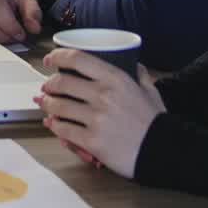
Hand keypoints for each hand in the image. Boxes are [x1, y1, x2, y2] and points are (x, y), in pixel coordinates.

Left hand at [35, 48, 166, 178]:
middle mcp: (103, 95)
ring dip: (47, 104)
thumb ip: (139, 73)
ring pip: (59, 106)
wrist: (164, 151)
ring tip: (44, 103)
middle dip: (49, 84)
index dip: (58, 56)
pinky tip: (52, 123)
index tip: (49, 60)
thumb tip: (133, 62)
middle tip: (46, 86)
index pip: (78, 59)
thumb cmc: (156, 120)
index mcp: (115, 78)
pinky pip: (65, 130)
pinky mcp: (93, 141)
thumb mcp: (150, 90)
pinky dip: (55, 126)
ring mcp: (96, 119)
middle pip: (63, 82)